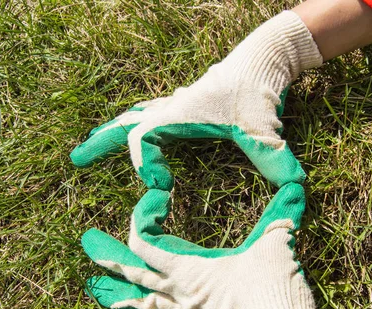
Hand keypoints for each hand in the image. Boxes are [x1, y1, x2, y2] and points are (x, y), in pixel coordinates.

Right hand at [70, 11, 322, 190]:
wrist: (264, 56)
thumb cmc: (259, 89)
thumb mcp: (265, 130)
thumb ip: (275, 159)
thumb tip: (294, 189)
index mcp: (179, 113)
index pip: (141, 139)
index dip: (142, 164)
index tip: (161, 189)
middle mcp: (171, 107)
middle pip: (124, 124)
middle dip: (101, 144)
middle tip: (76, 159)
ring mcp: (176, 103)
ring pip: (133, 116)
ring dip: (110, 131)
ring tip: (91, 145)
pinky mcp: (185, 103)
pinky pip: (149, 113)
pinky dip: (132, 124)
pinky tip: (130, 129)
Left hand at [83, 182, 351, 308]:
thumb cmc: (274, 294)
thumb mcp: (276, 245)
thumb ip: (282, 211)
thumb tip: (297, 183)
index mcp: (189, 271)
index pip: (147, 244)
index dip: (142, 218)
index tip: (154, 198)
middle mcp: (182, 294)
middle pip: (136, 273)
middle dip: (111, 258)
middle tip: (87, 243)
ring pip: (144, 303)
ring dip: (118, 294)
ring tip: (94, 290)